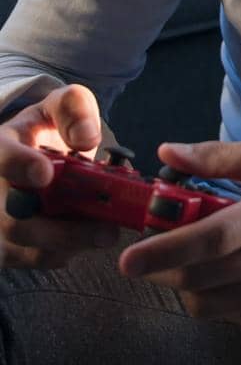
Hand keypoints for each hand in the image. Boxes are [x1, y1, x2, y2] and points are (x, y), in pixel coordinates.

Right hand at [0, 84, 120, 268]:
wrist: (31, 153)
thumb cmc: (46, 129)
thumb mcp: (61, 106)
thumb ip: (74, 110)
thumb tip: (87, 138)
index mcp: (0, 148)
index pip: (1, 158)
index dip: (20, 166)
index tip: (45, 174)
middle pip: (12, 219)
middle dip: (60, 228)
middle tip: (106, 228)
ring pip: (21, 246)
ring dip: (68, 243)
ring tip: (106, 233)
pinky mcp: (7, 245)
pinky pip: (30, 258)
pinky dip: (62, 252)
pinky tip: (86, 238)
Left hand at [119, 140, 240, 330]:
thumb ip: (221, 157)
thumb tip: (168, 152)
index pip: (209, 240)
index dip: (163, 252)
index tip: (128, 260)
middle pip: (199, 279)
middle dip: (165, 271)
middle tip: (159, 256)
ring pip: (209, 306)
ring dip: (192, 287)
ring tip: (204, 265)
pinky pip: (235, 318)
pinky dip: (225, 300)